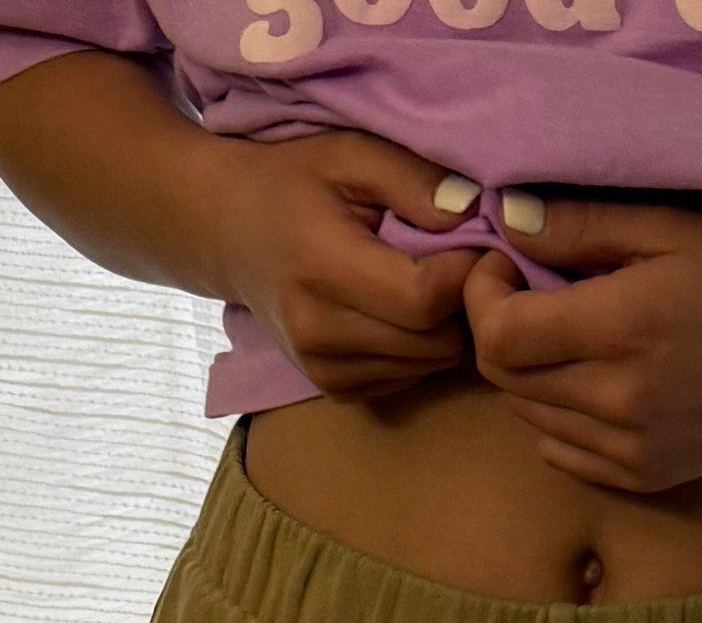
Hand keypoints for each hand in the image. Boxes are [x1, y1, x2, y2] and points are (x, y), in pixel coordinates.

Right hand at [209, 132, 482, 398]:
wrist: (228, 231)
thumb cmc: (294, 181)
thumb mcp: (349, 153)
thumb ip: (412, 179)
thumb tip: (473, 211)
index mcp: (321, 269)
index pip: (423, 299)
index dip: (464, 273)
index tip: (474, 242)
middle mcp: (318, 332)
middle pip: (436, 341)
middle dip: (464, 303)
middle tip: (459, 261)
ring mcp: (323, 370)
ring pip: (430, 365)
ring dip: (447, 328)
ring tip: (428, 281)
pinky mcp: (334, 389)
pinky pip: (410, 378)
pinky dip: (421, 348)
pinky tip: (401, 310)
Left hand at [462, 197, 701, 492]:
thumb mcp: (669, 229)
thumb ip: (582, 226)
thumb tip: (507, 220)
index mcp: (619, 330)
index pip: (498, 336)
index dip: (483, 299)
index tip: (504, 269)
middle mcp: (617, 399)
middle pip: (505, 380)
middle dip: (501, 333)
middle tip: (533, 298)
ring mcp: (630, 449)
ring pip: (528, 418)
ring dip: (530, 377)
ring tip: (570, 340)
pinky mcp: (643, 478)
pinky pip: (562, 454)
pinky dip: (558, 420)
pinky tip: (593, 386)